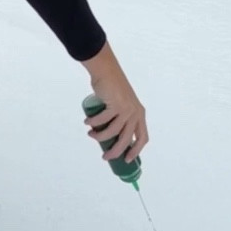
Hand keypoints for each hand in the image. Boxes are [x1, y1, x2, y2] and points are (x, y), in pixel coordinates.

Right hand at [82, 43, 147, 164]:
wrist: (106, 71)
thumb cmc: (112, 88)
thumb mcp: (121, 105)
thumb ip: (119, 118)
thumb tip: (108, 136)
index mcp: (140, 115)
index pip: (142, 138)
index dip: (136, 151)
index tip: (126, 160)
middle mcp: (136, 113)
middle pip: (126, 139)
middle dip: (115, 151)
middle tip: (105, 157)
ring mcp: (126, 109)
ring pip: (113, 132)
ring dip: (100, 136)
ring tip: (90, 134)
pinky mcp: (116, 105)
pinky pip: (103, 120)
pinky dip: (94, 123)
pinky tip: (88, 122)